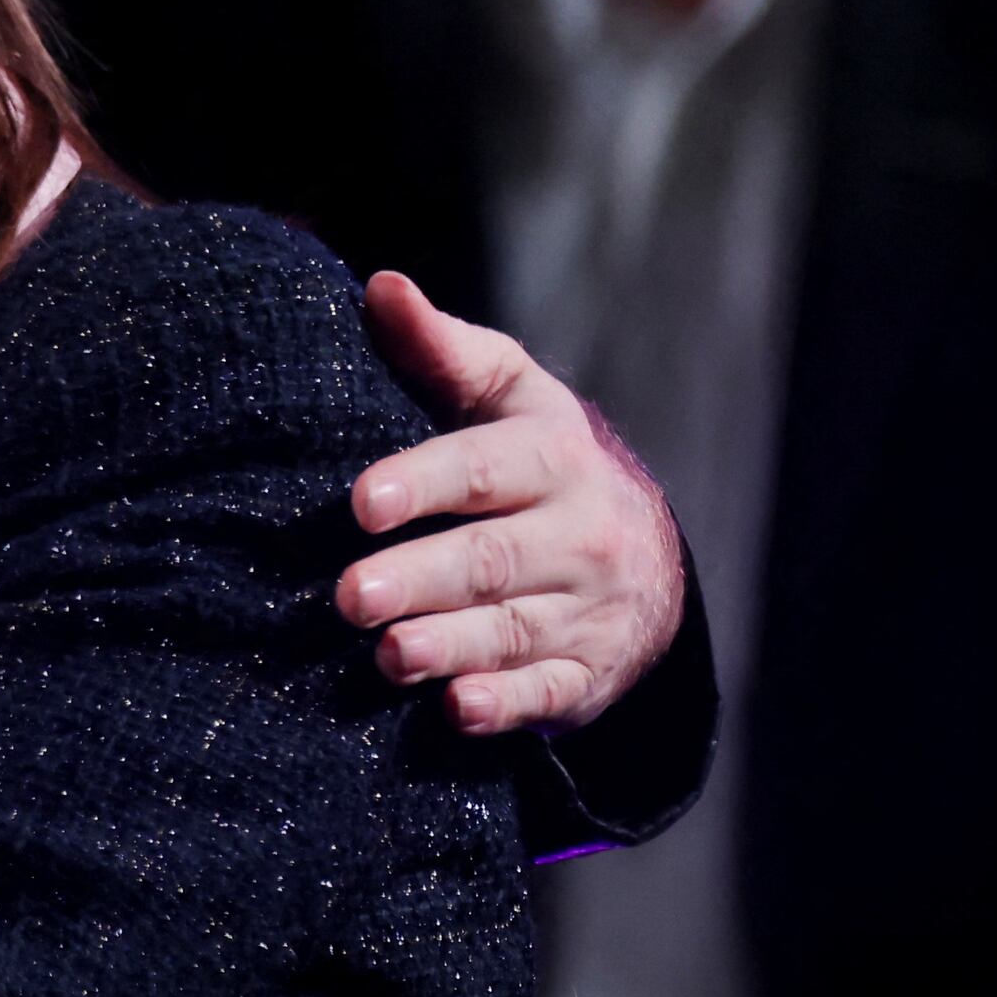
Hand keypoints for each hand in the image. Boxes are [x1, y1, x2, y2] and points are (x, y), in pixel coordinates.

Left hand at [338, 272, 687, 737]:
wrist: (646, 555)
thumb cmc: (536, 460)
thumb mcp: (506, 396)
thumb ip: (440, 350)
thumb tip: (381, 286)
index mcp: (555, 458)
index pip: (485, 467)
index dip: (424, 482)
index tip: (361, 500)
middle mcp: (582, 535)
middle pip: (493, 560)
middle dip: (422, 579)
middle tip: (350, 596)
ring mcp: (590, 610)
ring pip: (515, 631)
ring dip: (449, 648)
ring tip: (387, 655)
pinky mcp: (588, 675)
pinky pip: (550, 693)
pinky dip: (506, 706)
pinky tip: (457, 710)